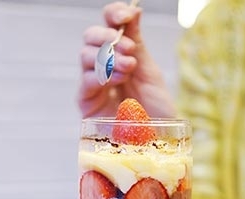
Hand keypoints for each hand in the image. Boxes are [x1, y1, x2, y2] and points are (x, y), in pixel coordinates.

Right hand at [78, 1, 175, 117]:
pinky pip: (85, 82)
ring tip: (129, 69)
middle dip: (108, 37)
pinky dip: (101, 77)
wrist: (159, 140)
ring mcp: (93, 84)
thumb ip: (137, 42)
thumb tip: (133, 9)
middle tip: (129, 50)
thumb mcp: (149, 70)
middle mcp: (103, 66)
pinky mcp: (87, 104)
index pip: (107, 25)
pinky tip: (118, 81)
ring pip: (85, 55)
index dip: (113, 14)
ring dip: (108, 58)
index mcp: (120, 53)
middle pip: (90, 37)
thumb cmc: (156, 110)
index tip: (126, 15)